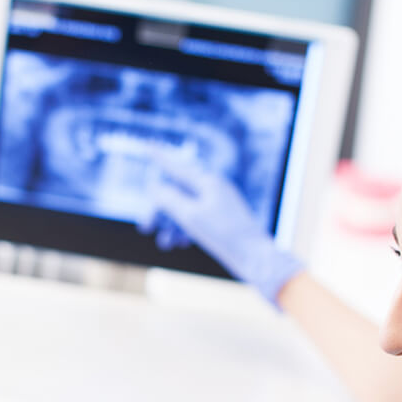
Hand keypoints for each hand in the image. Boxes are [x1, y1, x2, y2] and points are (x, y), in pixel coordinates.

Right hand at [137, 157, 303, 307]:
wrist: (255, 257)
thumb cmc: (224, 234)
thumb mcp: (190, 216)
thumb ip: (169, 199)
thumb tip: (155, 187)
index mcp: (208, 182)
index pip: (177, 166)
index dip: (159, 156)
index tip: (147, 144)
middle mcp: (213, 189)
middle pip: (177, 193)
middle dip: (159, 211)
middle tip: (145, 227)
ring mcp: (218, 205)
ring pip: (184, 210)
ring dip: (171, 225)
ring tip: (166, 243)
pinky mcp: (221, 221)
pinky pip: (195, 221)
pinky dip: (184, 231)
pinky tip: (181, 244)